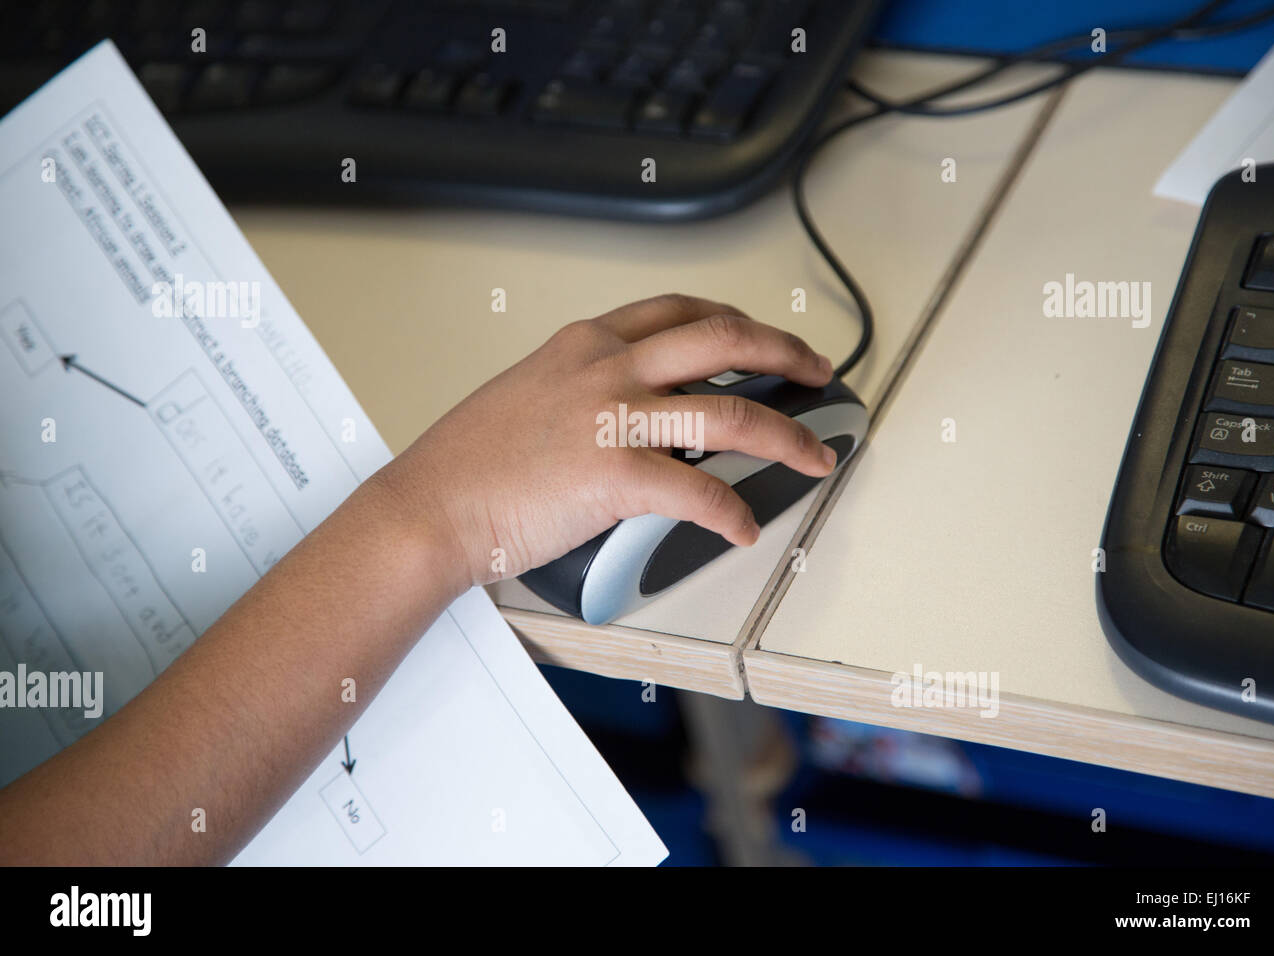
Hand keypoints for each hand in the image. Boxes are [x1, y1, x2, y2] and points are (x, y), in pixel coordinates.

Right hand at [374, 294, 838, 587]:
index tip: (763, 334)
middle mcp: (607, 367)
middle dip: (785, 351)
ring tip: (814, 457)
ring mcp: (613, 417)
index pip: (680, 309)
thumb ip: (582, 387)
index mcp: (586, 343)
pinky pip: (698, 491)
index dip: (736, 319)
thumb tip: (626, 408)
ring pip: (731, 411)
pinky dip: (732, 512)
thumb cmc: (467, 462)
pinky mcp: (614, 475)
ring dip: (786, 436)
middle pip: (723, 338)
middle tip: (817, 371)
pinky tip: (743, 527)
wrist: (429, 506)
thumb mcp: (528, 393)